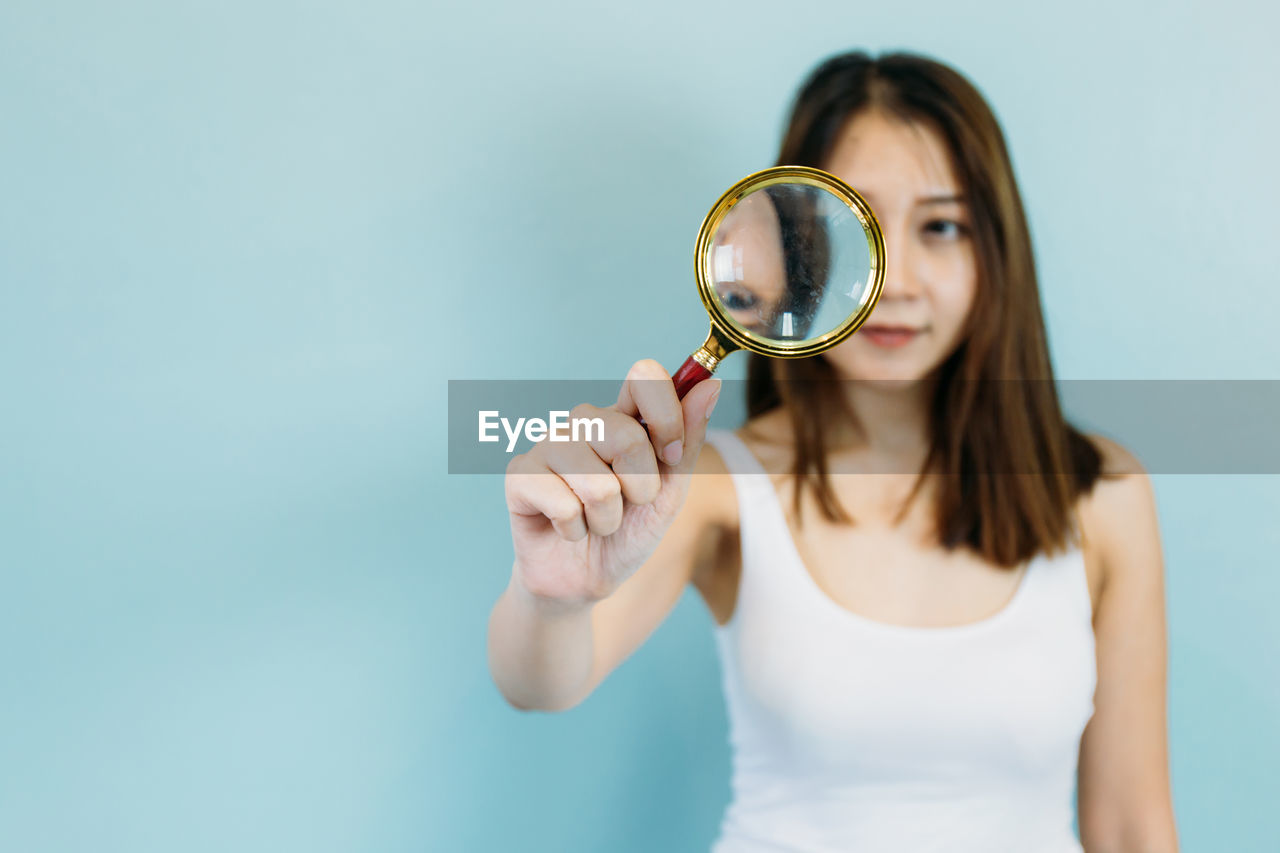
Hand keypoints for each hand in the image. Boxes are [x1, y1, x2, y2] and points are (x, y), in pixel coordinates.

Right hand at [504, 359, 720, 609]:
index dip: (667, 417)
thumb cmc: (627, 532)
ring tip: (596, 521)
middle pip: (625, 435)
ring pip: (597, 483)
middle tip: (628, 504)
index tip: (672, 456)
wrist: (585, 579)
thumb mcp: (670, 492)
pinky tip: (567, 529)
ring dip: (607, 519)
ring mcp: (548, 445)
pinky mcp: (520, 475)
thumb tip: (710, 385)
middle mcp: (583, 423)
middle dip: (640, 487)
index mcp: (623, 418)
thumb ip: (687, 441)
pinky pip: (564, 505)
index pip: (644, 378)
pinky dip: (576, 530)